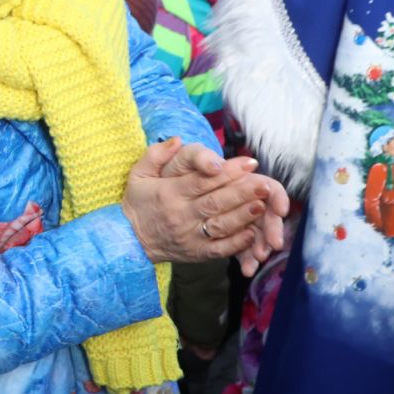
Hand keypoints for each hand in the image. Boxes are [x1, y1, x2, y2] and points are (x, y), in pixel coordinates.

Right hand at [121, 138, 286, 265]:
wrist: (128, 240)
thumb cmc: (138, 203)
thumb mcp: (138, 174)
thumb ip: (156, 155)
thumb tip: (177, 140)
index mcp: (168, 193)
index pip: (201, 180)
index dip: (227, 171)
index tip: (248, 162)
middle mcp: (180, 215)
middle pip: (216, 202)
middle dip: (242, 192)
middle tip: (264, 183)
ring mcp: (189, 236)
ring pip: (221, 225)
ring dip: (244, 215)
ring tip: (263, 204)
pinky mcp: (196, 252)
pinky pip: (220, 248)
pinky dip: (237, 242)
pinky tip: (252, 232)